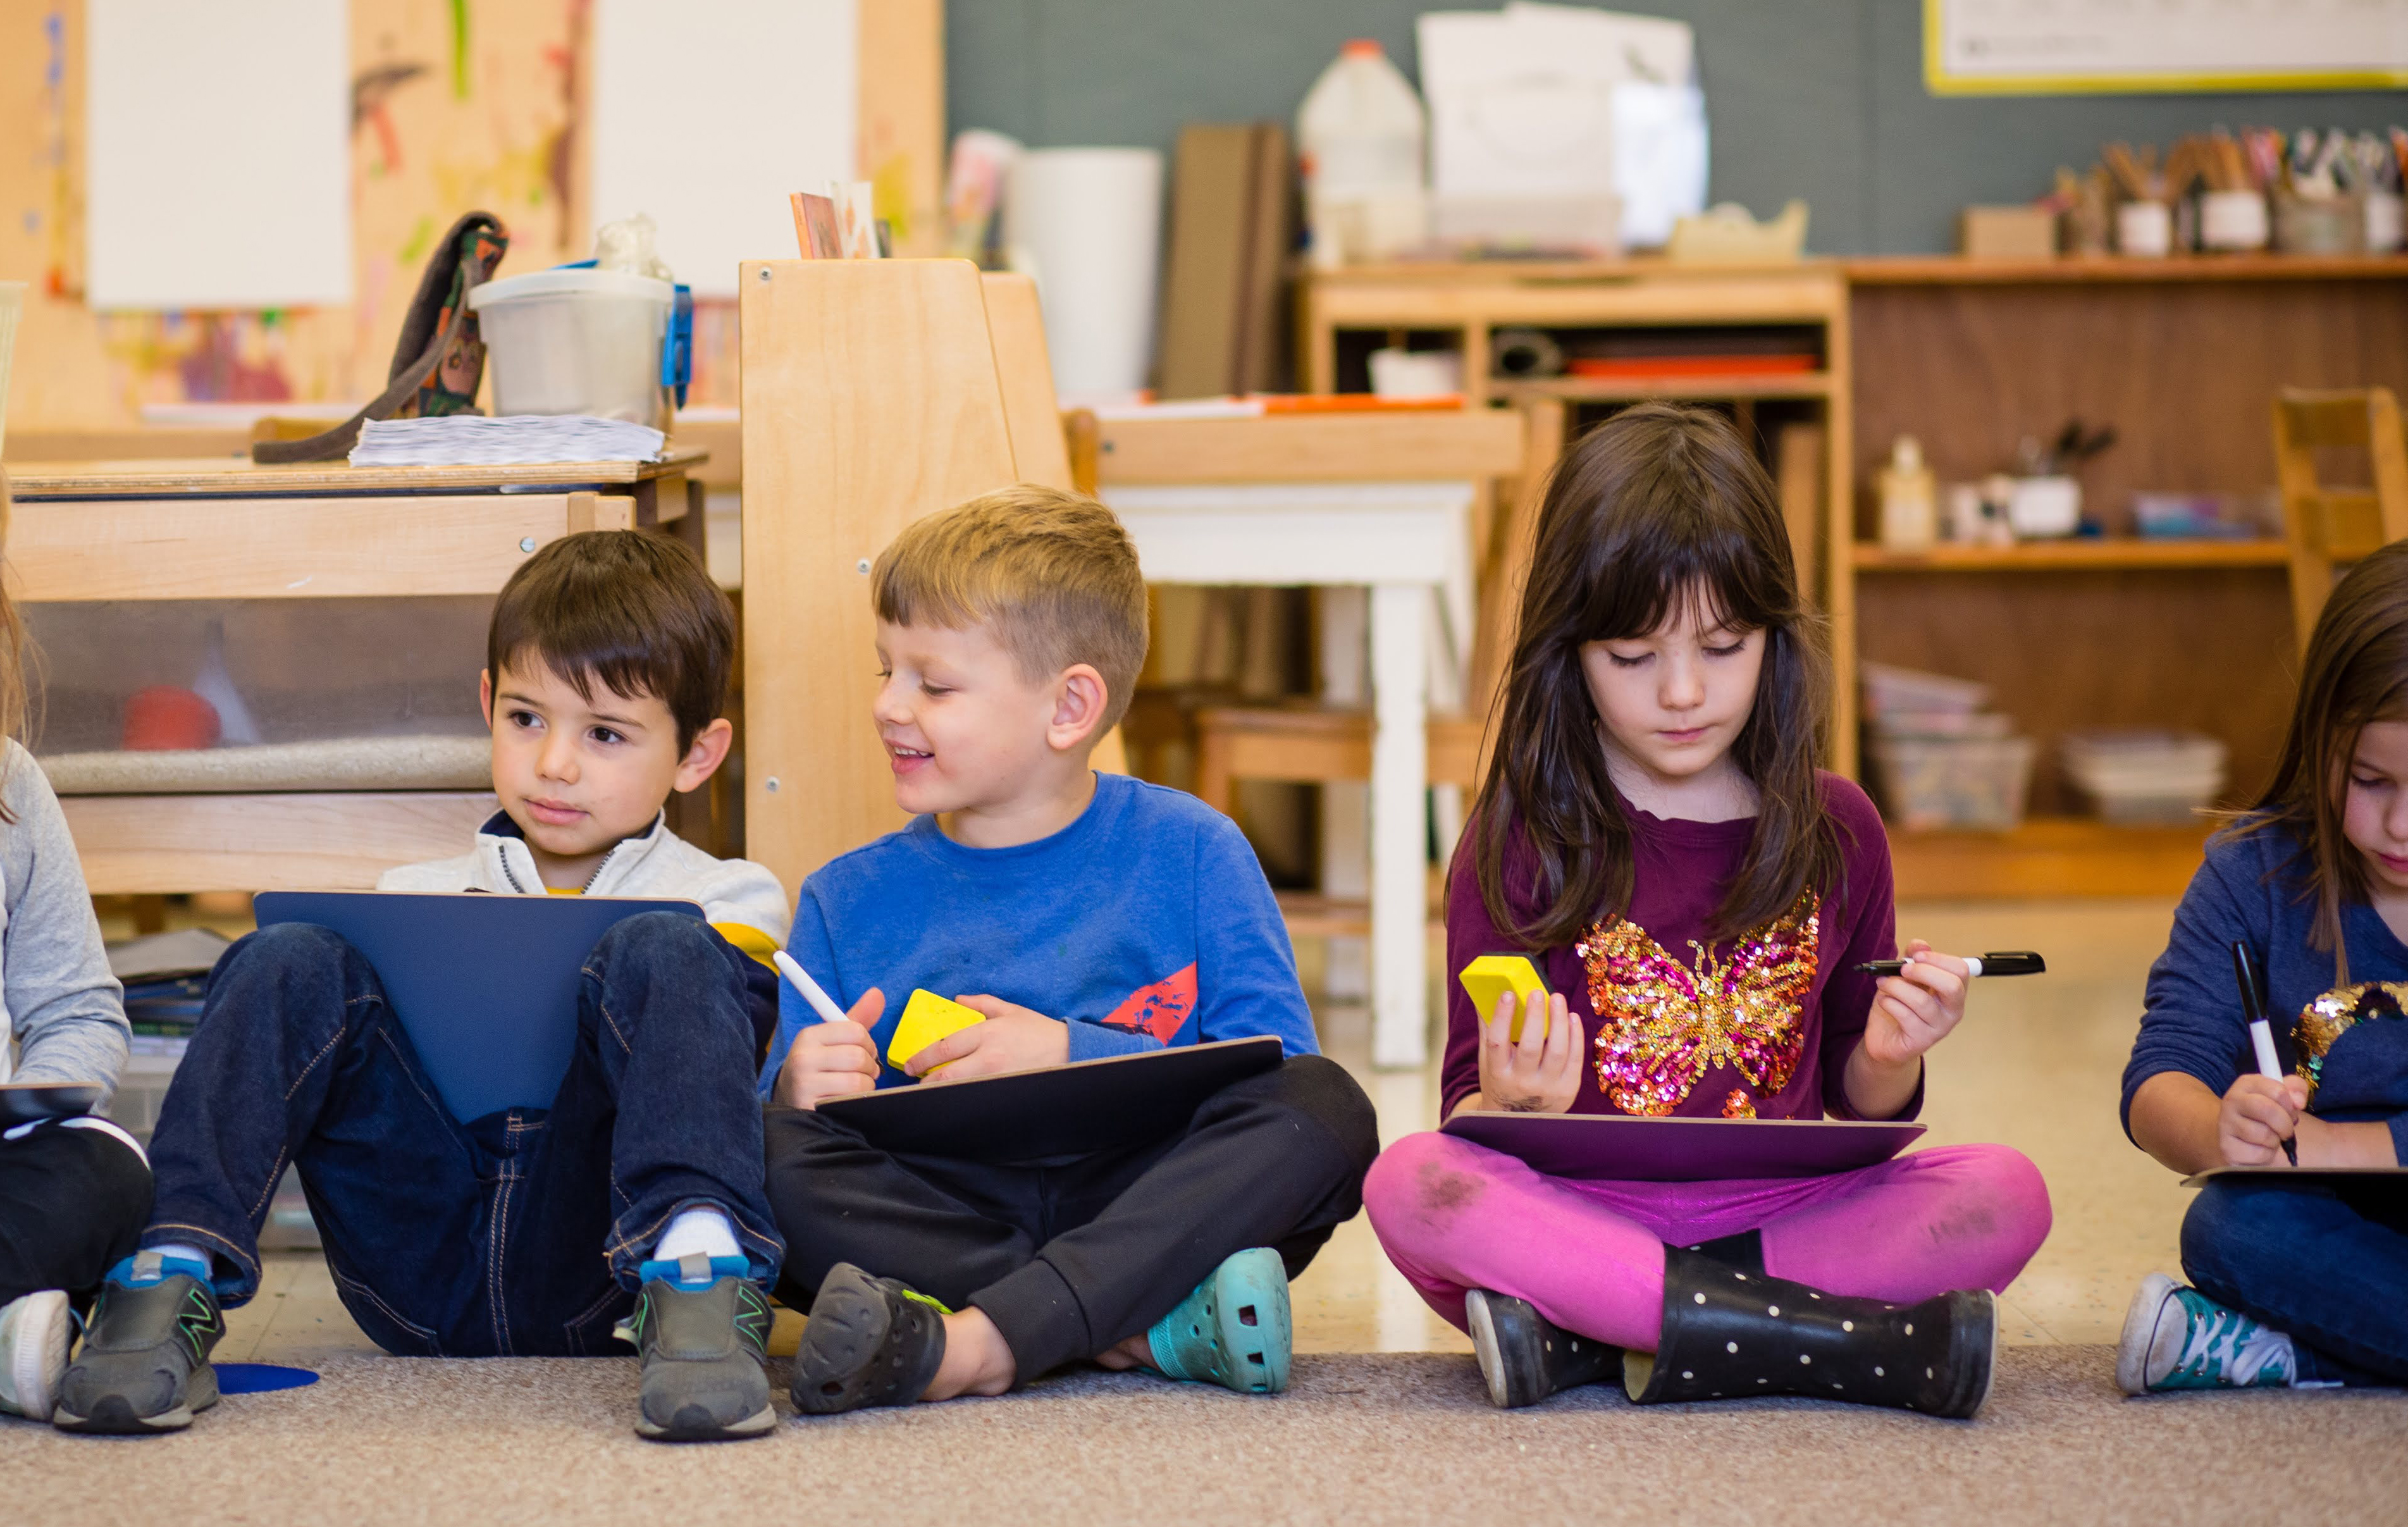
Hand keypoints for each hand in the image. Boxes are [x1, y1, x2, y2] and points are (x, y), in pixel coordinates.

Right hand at [773, 987, 884, 1109]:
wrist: (791, 1101)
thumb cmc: (820, 1067)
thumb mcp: (834, 1041)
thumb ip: (858, 1019)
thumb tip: (878, 993)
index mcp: (809, 1035)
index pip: (855, 1030)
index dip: (868, 1043)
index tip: (865, 1051)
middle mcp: (802, 1058)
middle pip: (858, 1056)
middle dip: (870, 1066)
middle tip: (865, 1072)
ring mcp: (804, 1084)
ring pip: (858, 1081)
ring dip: (866, 1085)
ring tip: (856, 1086)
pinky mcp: (810, 1107)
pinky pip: (850, 1101)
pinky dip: (857, 1100)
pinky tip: (847, 1099)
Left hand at [904, 994, 1068, 1082]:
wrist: (1069, 1052)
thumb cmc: (1039, 1031)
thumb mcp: (1011, 1010)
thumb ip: (982, 1003)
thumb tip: (958, 999)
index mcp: (987, 1033)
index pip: (945, 1047)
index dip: (923, 1058)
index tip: (911, 1064)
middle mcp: (988, 1058)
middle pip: (946, 1075)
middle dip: (926, 1081)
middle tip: (917, 1082)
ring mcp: (996, 1078)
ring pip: (959, 1089)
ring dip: (942, 1091)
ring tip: (932, 1091)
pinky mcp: (1004, 1092)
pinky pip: (976, 1097)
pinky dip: (962, 1098)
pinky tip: (956, 1098)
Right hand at [1475, 989, 1583, 1113]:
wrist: (1518, 1120)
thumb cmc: (1501, 1081)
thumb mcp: (1488, 1061)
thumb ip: (1488, 1030)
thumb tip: (1484, 996)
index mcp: (1498, 1073)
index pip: (1497, 1043)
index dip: (1502, 1017)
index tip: (1507, 994)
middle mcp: (1522, 1083)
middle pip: (1531, 1046)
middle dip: (1536, 1017)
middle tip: (1538, 992)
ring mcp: (1548, 1088)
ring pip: (1558, 1051)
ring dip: (1559, 1021)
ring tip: (1557, 998)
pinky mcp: (1568, 1089)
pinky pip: (1575, 1059)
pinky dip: (1576, 1036)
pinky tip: (1572, 1017)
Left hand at [1860, 940, 1969, 1065]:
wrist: (1884, 1040)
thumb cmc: (1898, 1006)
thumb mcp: (1904, 977)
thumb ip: (1912, 959)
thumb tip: (1920, 945)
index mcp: (1953, 992)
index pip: (1961, 970)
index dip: (1938, 958)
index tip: (1916, 956)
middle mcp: (1952, 1011)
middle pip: (1952, 986)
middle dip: (1923, 972)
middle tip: (1902, 969)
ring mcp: (1939, 1028)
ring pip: (1922, 1001)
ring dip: (1897, 987)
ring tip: (1883, 984)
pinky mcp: (1921, 1041)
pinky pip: (1906, 1016)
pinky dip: (1889, 1003)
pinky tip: (1884, 1001)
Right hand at [2218, 1073, 2306, 1166]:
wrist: (2241, 1137)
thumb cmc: (2267, 1115)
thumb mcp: (2283, 1096)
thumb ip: (2296, 1089)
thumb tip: (2298, 1102)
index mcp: (2246, 1084)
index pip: (2278, 1090)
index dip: (2290, 1105)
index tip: (2289, 1111)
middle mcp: (2232, 1100)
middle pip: (2268, 1110)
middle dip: (2285, 1124)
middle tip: (2285, 1129)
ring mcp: (2226, 1124)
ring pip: (2264, 1134)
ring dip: (2275, 1140)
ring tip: (2269, 1137)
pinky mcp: (2227, 1148)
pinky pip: (2258, 1153)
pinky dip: (2266, 1155)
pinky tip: (2259, 1149)